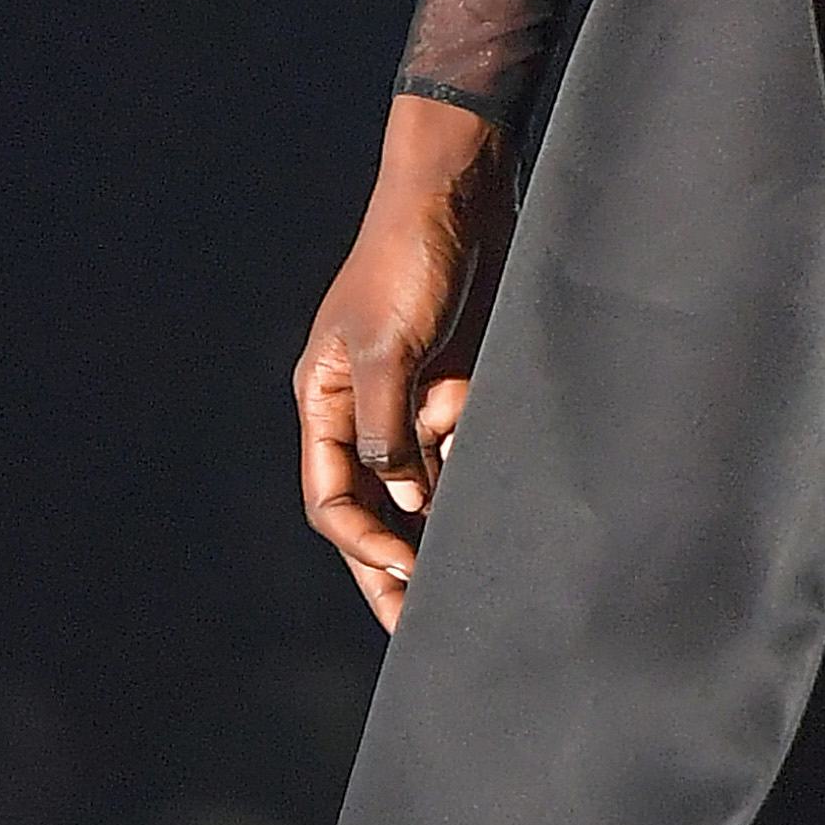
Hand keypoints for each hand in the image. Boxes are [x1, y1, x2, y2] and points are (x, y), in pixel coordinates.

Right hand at [294, 97, 515, 628]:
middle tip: (419, 630)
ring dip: (443, 526)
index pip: (332, 498)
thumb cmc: (408, 259)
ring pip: (422, 488)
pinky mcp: (455, 384)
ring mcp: (409, 400)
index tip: (407, 573)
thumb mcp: (388, 347)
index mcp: (325, 402)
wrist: (460, 194)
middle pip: (372, 510)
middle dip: (391, 569)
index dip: (365, 544)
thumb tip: (401, 503)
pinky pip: (461, 452)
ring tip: (468, 587)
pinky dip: (476, 476)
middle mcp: (362, 411)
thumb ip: (388, 430)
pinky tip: (498, 512)